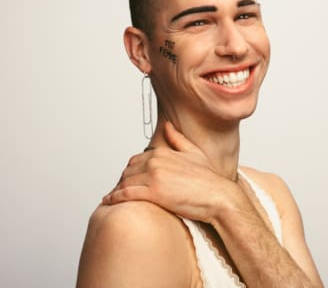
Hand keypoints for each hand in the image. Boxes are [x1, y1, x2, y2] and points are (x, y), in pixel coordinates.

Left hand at [102, 122, 238, 222]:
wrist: (219, 197)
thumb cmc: (209, 179)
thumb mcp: (194, 153)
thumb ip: (177, 139)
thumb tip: (167, 126)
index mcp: (163, 152)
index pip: (135, 160)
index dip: (129, 171)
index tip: (127, 180)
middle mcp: (155, 161)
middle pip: (128, 171)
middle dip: (122, 180)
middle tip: (117, 191)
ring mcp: (154, 176)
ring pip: (125, 182)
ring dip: (116, 190)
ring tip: (110, 198)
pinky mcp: (153, 193)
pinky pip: (126, 194)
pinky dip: (114, 197)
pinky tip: (109, 201)